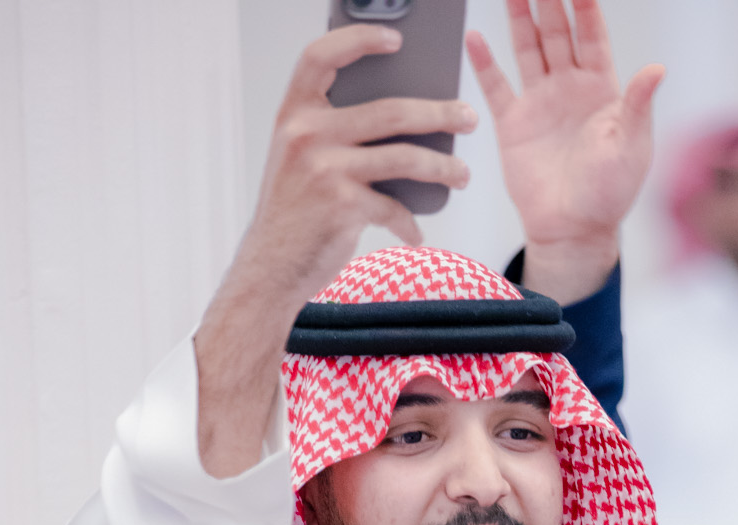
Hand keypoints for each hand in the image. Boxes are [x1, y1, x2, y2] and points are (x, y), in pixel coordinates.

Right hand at [195, 25, 476, 477]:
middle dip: (438, 113)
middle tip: (468, 117)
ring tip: (461, 173)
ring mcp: (325, 169)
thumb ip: (332, 135)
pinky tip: (416, 233)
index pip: (322, 57)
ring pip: (403, 156)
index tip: (396, 41)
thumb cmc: (291, 217)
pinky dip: (409, 223)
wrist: (269, 271)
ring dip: (442, 165)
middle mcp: (307, 134)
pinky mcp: (343, 206)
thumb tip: (397, 125)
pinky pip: (393, 207)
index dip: (359, 40)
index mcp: (294, 114)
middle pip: (389, 110)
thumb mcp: (299, 162)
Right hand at [467, 0, 662, 305]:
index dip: (584, 5)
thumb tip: (657, 70)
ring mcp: (540, 103)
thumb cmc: (608, 196)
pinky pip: (496, 87)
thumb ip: (638, 105)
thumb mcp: (631, 147)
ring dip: (519, 17)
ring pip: (528, 48)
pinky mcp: (514, 124)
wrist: (572, 232)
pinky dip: (484, 63)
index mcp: (601, 90)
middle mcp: (569, 89)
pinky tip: (475, 38)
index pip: (592, 34)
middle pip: (558, 31)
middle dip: (549, 0)